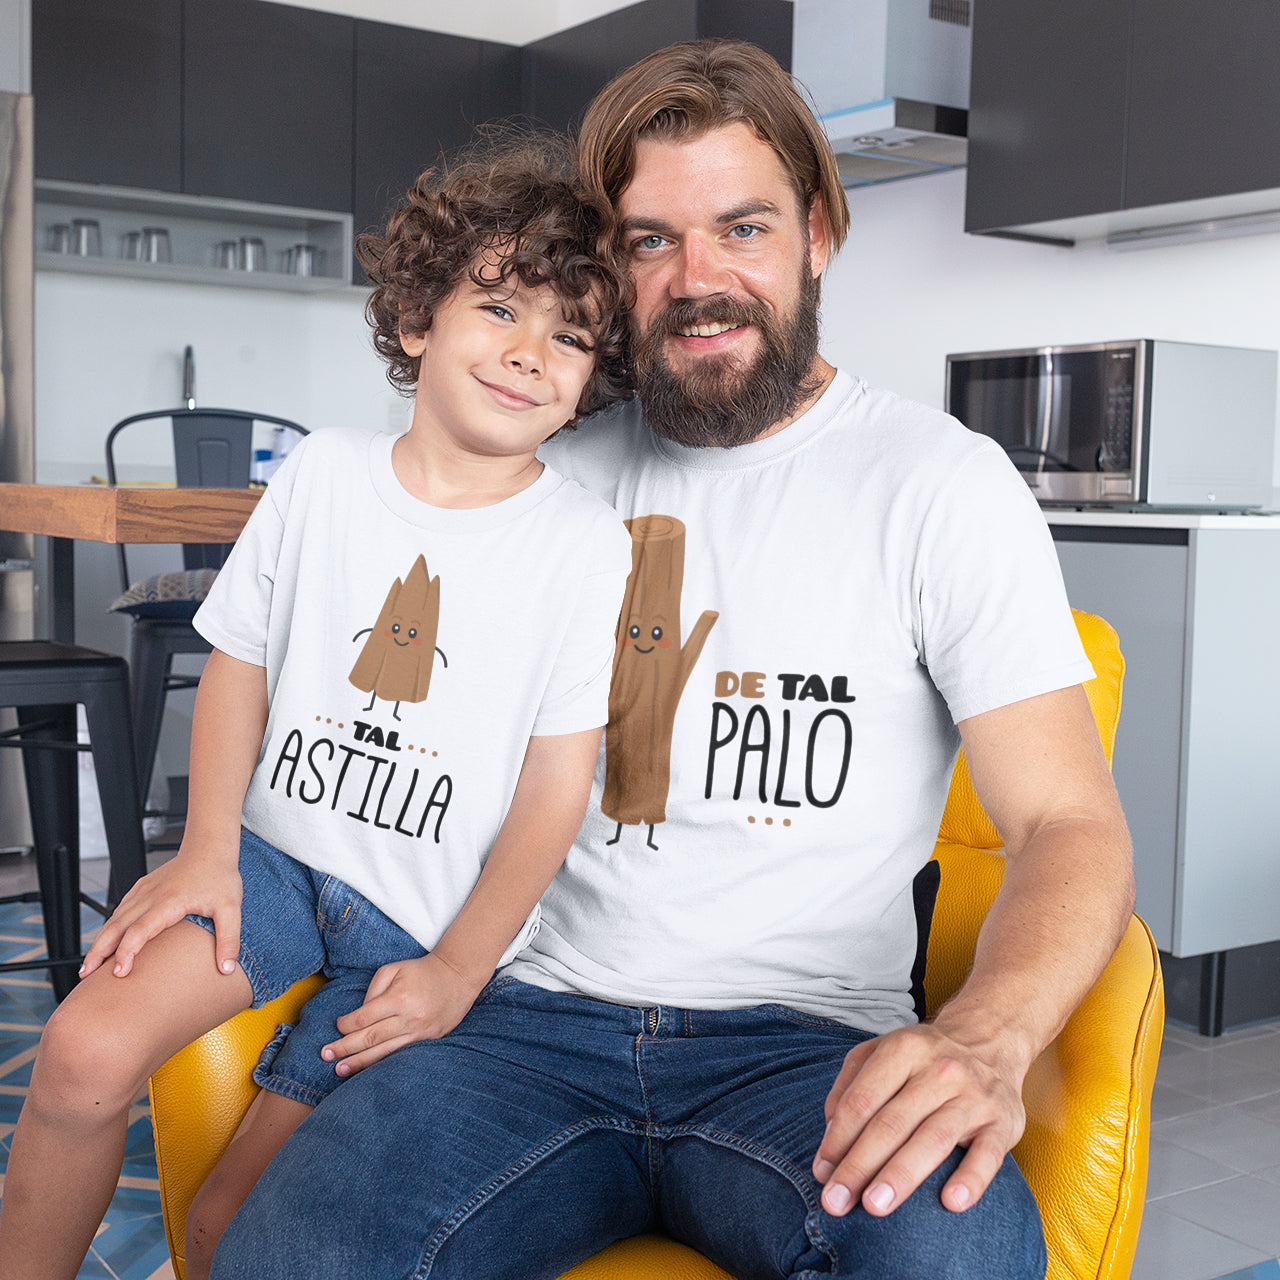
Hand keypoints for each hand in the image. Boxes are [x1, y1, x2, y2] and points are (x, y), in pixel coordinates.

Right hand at [79, 846, 242, 979]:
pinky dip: (109, 927)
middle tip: (86, 975)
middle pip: (117, 926)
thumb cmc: (219, 876)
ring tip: (88, 965)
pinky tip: (104, 942)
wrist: (210, 847)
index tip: (119, 972)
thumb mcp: (231, 908)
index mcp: (169, 901)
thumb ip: (229, 939)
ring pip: (114, 918)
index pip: (140, 930)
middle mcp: (151, 896)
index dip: (127, 952)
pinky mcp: (141, 888)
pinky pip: (120, 909)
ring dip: (99, 941)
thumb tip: (226, 969)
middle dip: (99, 951)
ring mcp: (143, 891)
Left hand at [322, 952, 481, 1076]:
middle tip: (326, 1055)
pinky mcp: (429, 1040)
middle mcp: (408, 1018)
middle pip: (370, 1038)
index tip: (337, 1026)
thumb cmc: (421, 971)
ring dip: (359, 1062)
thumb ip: (373, 991)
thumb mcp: (393, 969)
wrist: (458, 975)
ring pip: (384, 1052)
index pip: (363, 1018)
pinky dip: (383, 1062)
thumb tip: (359, 1014)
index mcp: (398, 998)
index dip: (346, 1024)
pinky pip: (401, 1054)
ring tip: (339, 1070)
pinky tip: (369, 1070)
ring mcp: (420, 1032)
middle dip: (345, 1048)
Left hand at [810, 1021, 1026, 1217]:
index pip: (862, 1100)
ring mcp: (973, 1095)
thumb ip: (850, 1086)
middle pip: (892, 1123)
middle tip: (836, 1202)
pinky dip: (971, 1179)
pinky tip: (951, 1203)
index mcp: (902, 1050)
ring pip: (933, 1139)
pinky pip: (988, 1154)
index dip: (838, 1138)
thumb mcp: (880, 1053)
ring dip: (901, 1175)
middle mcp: (939, 1070)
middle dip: (860, 1165)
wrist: (990, 1040)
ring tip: (874, 1207)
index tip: (821, 1173)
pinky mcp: (1003, 1122)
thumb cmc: (922, 1057)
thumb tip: (830, 1134)